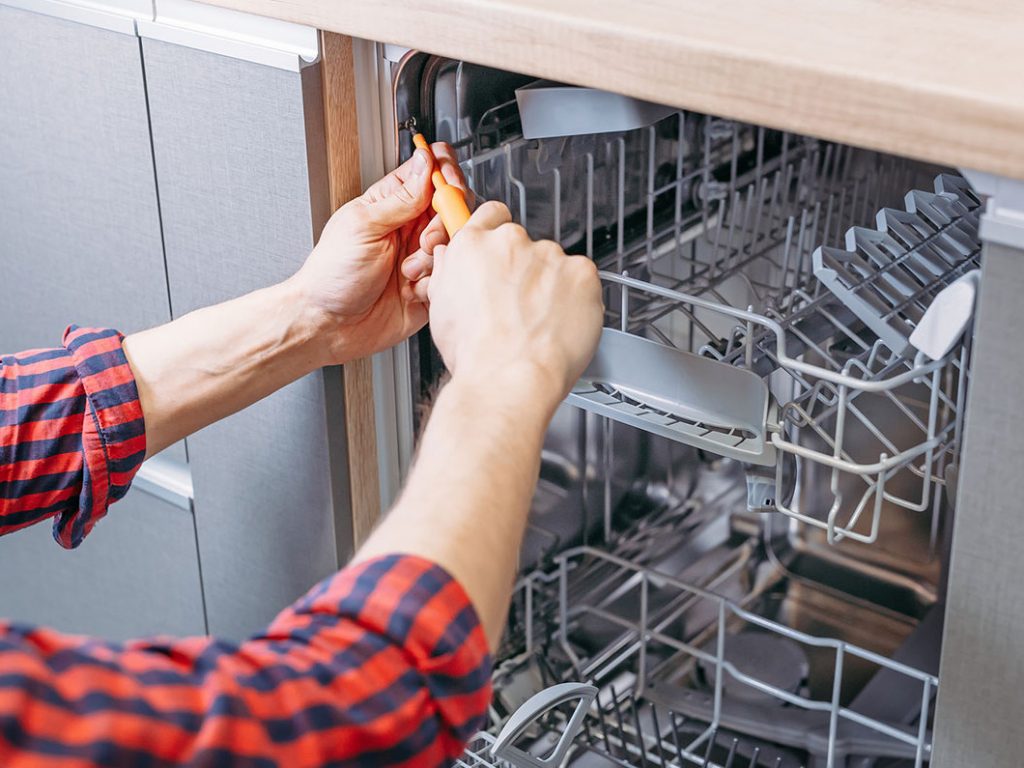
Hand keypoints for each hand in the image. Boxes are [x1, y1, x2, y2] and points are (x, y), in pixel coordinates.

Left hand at [290, 142, 466, 363]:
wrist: (330, 324)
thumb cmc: (333, 274)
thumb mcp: (364, 225)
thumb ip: (402, 197)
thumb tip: (426, 162)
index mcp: (392, 203)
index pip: (431, 171)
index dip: (446, 174)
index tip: (447, 189)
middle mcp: (411, 227)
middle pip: (453, 207)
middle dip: (444, 223)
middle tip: (423, 240)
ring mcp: (423, 257)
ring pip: (455, 243)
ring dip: (435, 258)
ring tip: (408, 271)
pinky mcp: (431, 286)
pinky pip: (451, 276)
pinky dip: (435, 283)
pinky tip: (411, 290)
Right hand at [425, 202, 603, 408]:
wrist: (510, 379)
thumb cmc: (476, 354)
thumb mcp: (441, 309)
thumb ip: (450, 272)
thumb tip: (453, 259)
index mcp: (473, 245)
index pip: (492, 215)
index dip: (498, 234)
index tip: (503, 252)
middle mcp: (511, 242)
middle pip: (525, 245)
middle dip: (525, 270)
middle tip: (520, 306)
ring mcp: (549, 255)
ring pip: (554, 265)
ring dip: (551, 286)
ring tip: (539, 324)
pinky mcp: (582, 273)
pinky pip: (582, 279)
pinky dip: (577, 298)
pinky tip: (561, 323)